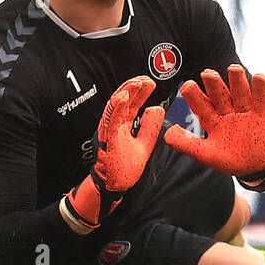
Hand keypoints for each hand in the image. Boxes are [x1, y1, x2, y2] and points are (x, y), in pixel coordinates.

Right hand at [60, 76, 163, 234]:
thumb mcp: (144, 143)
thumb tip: (156, 108)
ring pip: (115, 106)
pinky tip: (125, 96)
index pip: (131, 103)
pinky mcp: (108, 139)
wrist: (116, 185)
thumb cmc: (125, 166)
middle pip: (122, 100)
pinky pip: (112, 120)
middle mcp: (114, 124)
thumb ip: (149, 126)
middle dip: (133, 87)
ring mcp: (110, 131)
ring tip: (137, 83)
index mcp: (122, 124)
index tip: (150, 82)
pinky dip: (117, 107)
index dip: (140, 92)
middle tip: (146, 79)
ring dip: (126, 92)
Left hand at [164, 65, 264, 180]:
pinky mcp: (260, 116)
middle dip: (214, 85)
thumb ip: (187, 144)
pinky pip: (261, 101)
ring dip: (237, 81)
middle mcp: (226, 112)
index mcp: (211, 120)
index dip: (194, 95)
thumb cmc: (227, 160)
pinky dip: (261, 89)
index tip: (186, 85)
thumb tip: (168, 133)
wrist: (252, 167)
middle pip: (220, 95)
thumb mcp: (205, 154)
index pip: (201, 105)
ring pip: (240, 94)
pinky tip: (259, 76)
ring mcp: (244, 113)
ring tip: (233, 68)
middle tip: (206, 73)